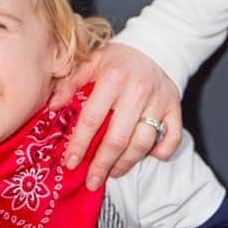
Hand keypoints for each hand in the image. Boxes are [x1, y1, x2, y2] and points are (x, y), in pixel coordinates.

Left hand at [49, 42, 181, 190]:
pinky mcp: (175, 107)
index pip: (93, 119)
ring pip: (143, 142)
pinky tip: (147, 157)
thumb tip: (53, 107)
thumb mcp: (91, 62)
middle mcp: (137, 91)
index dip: (80, 144)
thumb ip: (70, 83)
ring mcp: (158, 101)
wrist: (154, 46)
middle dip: (102, 164)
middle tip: (91, 181)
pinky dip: (161, 152)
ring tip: (113, 172)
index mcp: (113, 78)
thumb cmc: (117, 59)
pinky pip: (172, 138)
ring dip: (126, 163)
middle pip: (118, 138)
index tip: (71, 163)